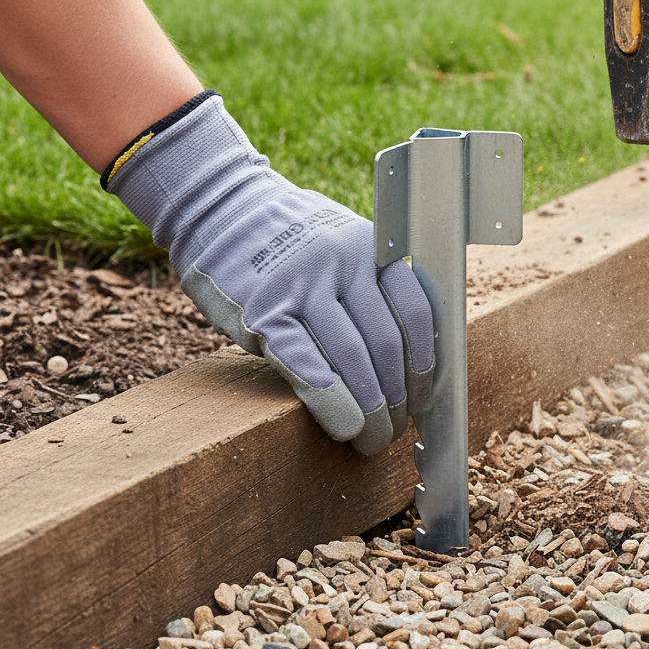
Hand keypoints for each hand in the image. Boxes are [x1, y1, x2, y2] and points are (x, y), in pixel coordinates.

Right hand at [103, 91, 433, 453]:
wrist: (223, 211)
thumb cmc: (293, 242)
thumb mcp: (346, 247)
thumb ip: (376, 289)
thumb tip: (409, 363)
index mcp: (373, 248)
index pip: (417, 312)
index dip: (425, 364)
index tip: (423, 399)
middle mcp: (344, 261)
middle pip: (386, 342)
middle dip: (397, 397)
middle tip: (394, 428)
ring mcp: (303, 284)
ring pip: (352, 356)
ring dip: (369, 408)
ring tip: (372, 437)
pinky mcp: (263, 310)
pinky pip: (303, 361)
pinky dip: (328, 399)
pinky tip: (343, 425)